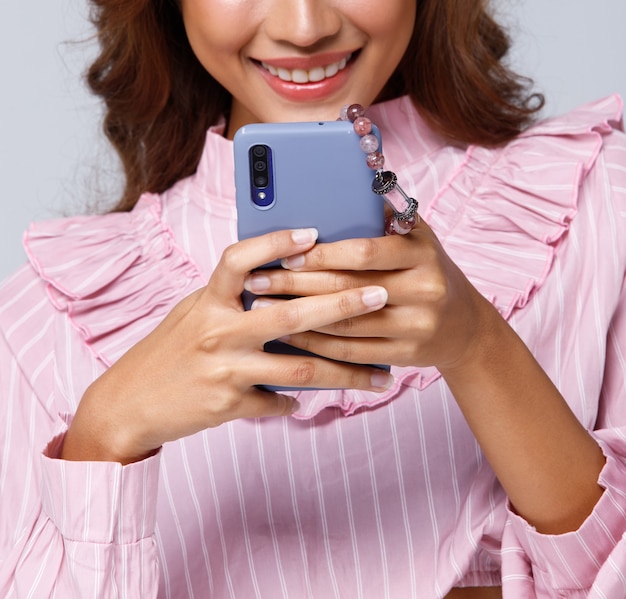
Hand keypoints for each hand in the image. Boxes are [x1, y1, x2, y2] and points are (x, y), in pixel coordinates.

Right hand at [62, 228, 393, 463]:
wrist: (129, 403)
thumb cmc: (167, 353)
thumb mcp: (193, 313)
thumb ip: (231, 299)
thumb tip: (278, 281)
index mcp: (208, 301)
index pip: (239, 259)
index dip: (275, 243)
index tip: (314, 234)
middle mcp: (218, 331)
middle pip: (291, 315)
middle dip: (342, 305)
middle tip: (381, 296)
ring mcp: (226, 369)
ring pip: (299, 369)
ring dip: (346, 373)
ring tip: (380, 377)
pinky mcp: (229, 404)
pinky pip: (278, 402)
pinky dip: (296, 402)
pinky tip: (310, 401)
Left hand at [243, 219, 496, 371]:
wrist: (465, 326)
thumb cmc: (428, 271)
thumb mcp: (418, 238)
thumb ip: (384, 218)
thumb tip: (342, 187)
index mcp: (421, 254)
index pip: (365, 253)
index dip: (322, 254)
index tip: (286, 253)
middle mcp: (424, 290)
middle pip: (347, 289)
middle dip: (295, 285)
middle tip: (258, 281)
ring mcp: (416, 326)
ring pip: (346, 325)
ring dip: (298, 318)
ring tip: (263, 308)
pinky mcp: (407, 355)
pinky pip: (352, 352)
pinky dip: (317, 345)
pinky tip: (290, 336)